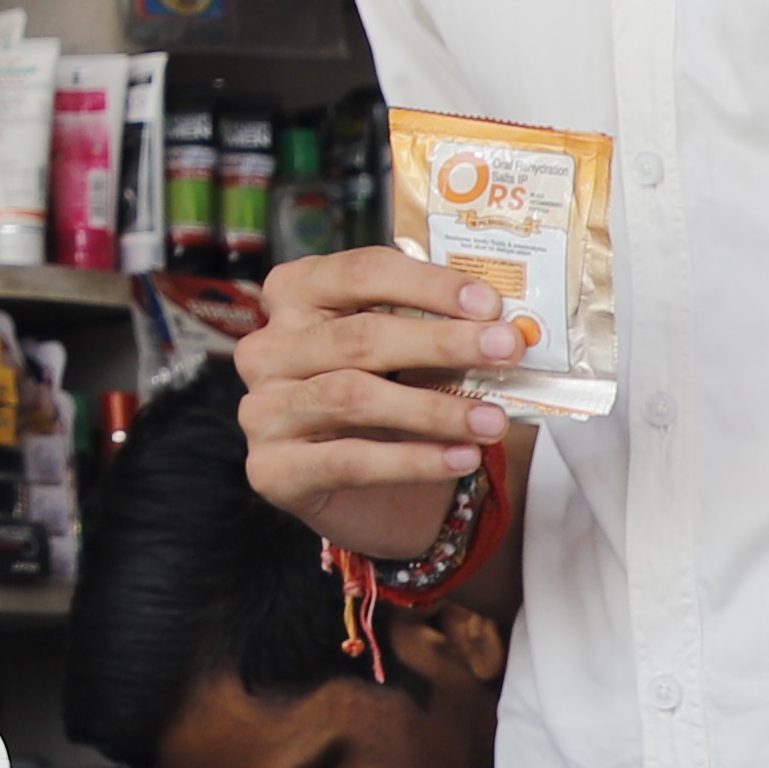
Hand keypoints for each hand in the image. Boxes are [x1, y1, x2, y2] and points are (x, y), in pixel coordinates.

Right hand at [239, 244, 517, 562]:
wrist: (369, 494)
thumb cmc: (388, 406)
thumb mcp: (408, 358)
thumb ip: (437, 332)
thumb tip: (500, 325)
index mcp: (295, 297)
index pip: (358, 273)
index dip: (426, 284)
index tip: (488, 303)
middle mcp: (267, 349)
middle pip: (357, 335)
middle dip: (441, 341)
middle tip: (505, 349)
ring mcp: (262, 410)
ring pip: (352, 397)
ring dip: (434, 407)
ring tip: (492, 420)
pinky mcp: (271, 469)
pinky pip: (348, 460)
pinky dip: (412, 460)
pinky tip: (459, 458)